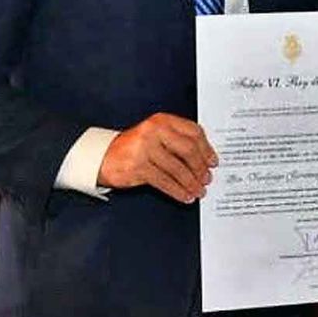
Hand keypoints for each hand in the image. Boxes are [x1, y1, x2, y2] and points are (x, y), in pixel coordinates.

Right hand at [98, 112, 217, 203]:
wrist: (104, 156)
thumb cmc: (135, 146)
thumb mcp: (156, 134)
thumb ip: (177, 139)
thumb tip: (204, 157)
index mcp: (163, 120)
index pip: (193, 131)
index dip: (206, 148)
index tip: (213, 161)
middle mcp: (155, 131)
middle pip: (188, 150)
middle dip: (200, 167)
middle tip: (207, 178)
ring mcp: (146, 149)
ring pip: (177, 168)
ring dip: (191, 182)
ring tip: (198, 190)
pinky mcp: (138, 167)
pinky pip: (164, 182)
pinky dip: (177, 191)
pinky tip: (184, 196)